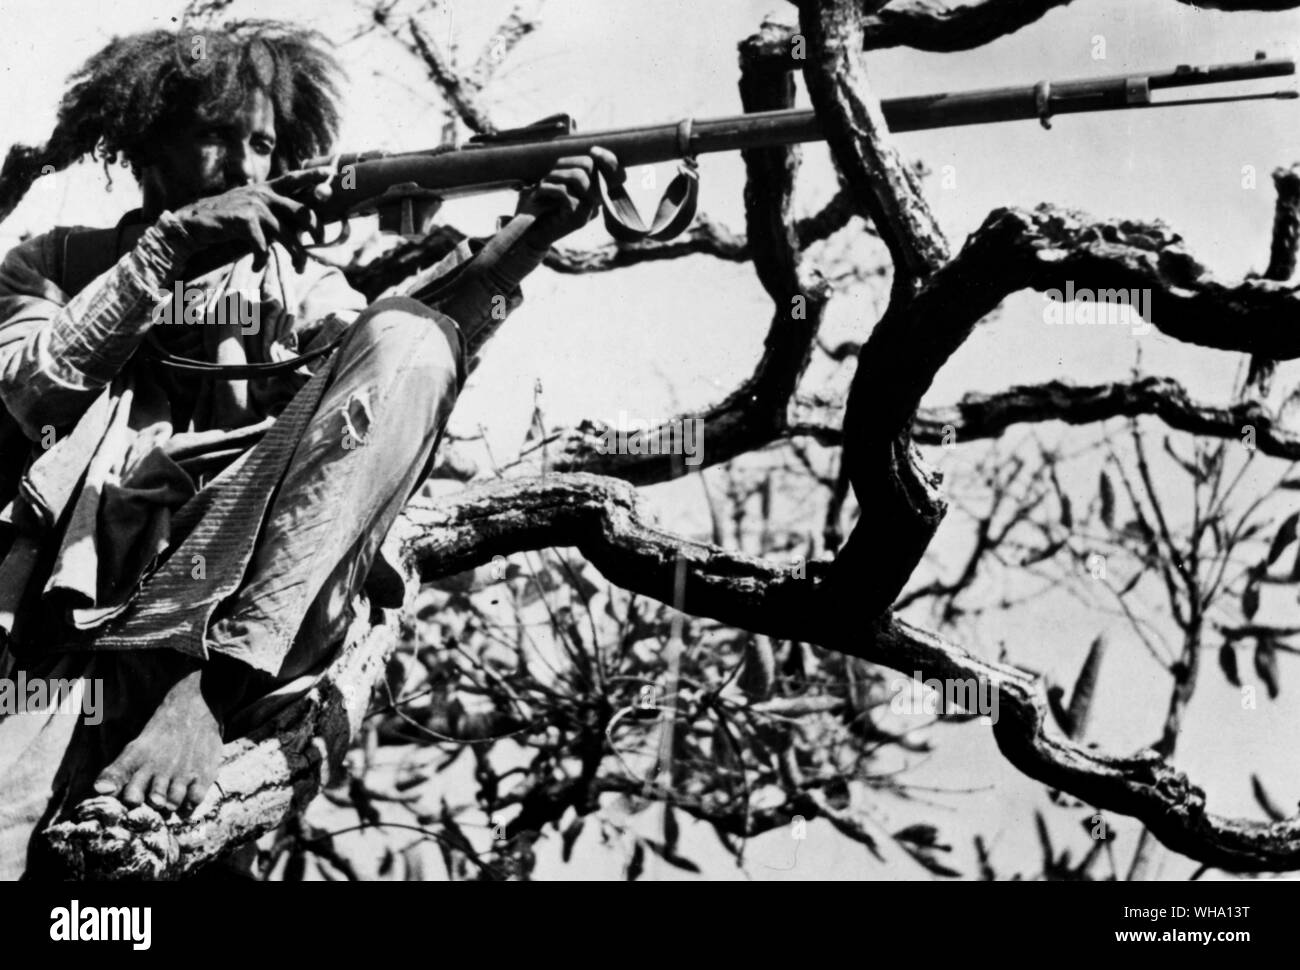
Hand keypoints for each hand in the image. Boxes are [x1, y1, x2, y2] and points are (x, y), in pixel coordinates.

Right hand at [170, 168, 332, 273]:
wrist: (194, 224)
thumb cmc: (227, 221)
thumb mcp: (252, 211)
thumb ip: (274, 214)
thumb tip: (301, 228)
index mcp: (266, 190)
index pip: (293, 179)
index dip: (312, 176)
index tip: (330, 173)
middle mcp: (263, 195)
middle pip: (302, 212)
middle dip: (316, 229)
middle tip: (319, 243)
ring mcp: (255, 206)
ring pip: (288, 236)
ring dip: (297, 256)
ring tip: (298, 269)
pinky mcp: (245, 221)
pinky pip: (264, 247)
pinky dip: (262, 260)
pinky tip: (256, 266)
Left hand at [515, 147, 621, 248]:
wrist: (532, 235)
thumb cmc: (543, 206)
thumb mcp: (558, 184)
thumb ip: (571, 170)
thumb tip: (588, 153)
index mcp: (595, 192)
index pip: (614, 172)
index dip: (607, 158)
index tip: (593, 151)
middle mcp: (597, 201)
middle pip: (589, 166)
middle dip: (564, 164)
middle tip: (548, 176)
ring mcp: (590, 209)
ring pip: (578, 176)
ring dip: (554, 176)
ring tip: (542, 186)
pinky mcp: (579, 217)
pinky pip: (564, 191)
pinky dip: (546, 188)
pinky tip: (538, 196)